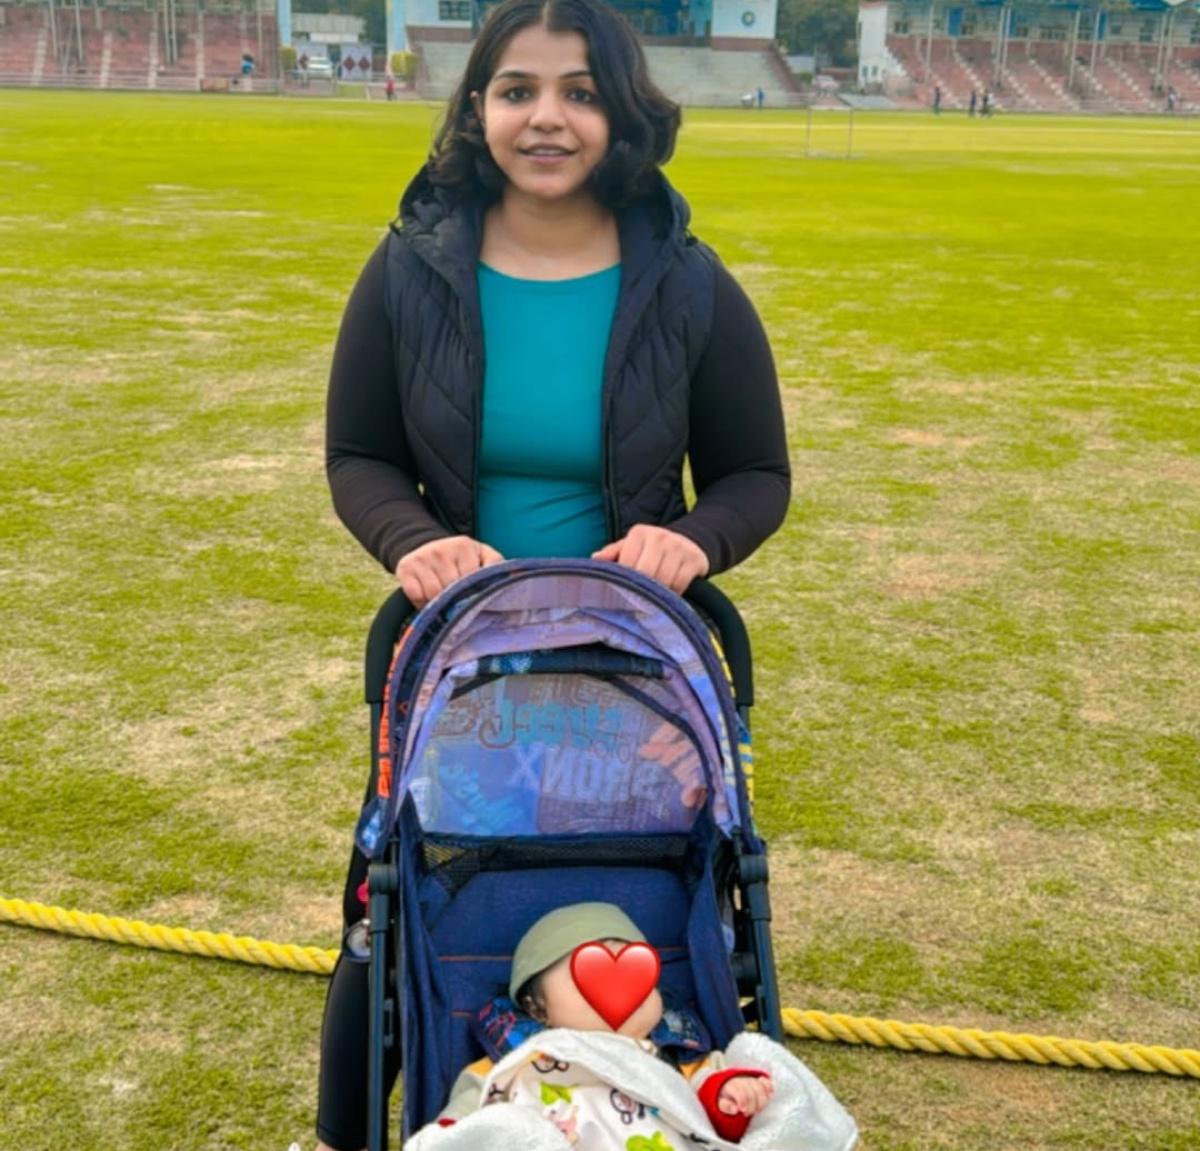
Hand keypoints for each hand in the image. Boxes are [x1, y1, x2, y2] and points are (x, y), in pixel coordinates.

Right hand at [395, 536, 503, 607]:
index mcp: (465, 545)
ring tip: (444, 601)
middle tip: (459, 603)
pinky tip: (428, 599)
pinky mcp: (405, 567)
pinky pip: (416, 595)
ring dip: (440, 604)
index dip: (474, 594)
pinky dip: (422, 603)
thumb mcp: (483, 556)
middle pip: (452, 589)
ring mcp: (422, 557)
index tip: (475, 599)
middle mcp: (441, 549)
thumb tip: (513, 579)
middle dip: (457, 601)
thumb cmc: (462, 559)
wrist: (427, 547)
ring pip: (434, 594)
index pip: (473, 579)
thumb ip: (497, 567)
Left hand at [591, 525, 708, 594]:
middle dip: (641, 589)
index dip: (624, 581)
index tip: (623, 592)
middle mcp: (659, 536)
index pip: (627, 562)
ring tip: (653, 597)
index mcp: (639, 533)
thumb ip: (613, 553)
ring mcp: (678, 547)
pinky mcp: (694, 559)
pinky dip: (673, 593)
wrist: (688, 543)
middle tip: (638, 599)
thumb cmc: (650, 550)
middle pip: (645, 572)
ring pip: (663, 579)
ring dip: (658, 593)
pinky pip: (680, 583)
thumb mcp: (630, 547)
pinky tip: (669, 593)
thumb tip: (595, 558)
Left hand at [717, 1073, 772, 1117]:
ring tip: (757, 1109)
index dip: (743, 1102)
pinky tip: (770, 1093)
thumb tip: (735, 1109)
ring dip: (761, 1101)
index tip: (742, 1110)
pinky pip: (766, 1082)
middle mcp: (741, 1080)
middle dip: (752, 1106)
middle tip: (747, 1113)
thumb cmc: (725, 1098)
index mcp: (731, 1085)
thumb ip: (726, 1106)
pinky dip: (768, 1087)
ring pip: (760, 1088)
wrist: (727, 1087)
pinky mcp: (758, 1081)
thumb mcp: (721, 1103)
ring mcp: (750, 1080)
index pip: (740, 1092)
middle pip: (752, 1092)